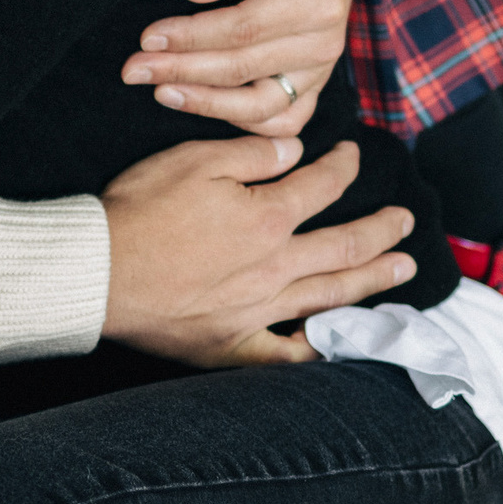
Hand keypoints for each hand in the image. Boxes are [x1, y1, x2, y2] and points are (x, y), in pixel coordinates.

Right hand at [99, 135, 414, 365]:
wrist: (97, 271)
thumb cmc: (139, 210)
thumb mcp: (191, 160)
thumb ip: (250, 153)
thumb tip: (295, 150)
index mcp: (266, 216)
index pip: (320, 186)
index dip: (342, 166)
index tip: (351, 154)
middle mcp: (274, 266)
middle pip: (344, 245)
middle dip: (381, 228)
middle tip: (404, 220)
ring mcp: (258, 310)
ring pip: (330, 295)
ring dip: (372, 280)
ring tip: (402, 271)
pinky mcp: (233, 344)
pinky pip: (287, 353)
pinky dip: (318, 350)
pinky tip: (340, 345)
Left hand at [119, 0, 357, 136]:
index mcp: (318, 2)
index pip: (243, 29)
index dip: (191, 37)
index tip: (147, 38)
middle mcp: (325, 43)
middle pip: (244, 70)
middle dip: (182, 71)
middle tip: (132, 69)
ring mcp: (321, 69)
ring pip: (262, 108)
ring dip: (207, 104)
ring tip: (160, 92)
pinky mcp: (312, 83)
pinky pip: (282, 120)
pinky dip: (243, 122)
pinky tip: (200, 105)